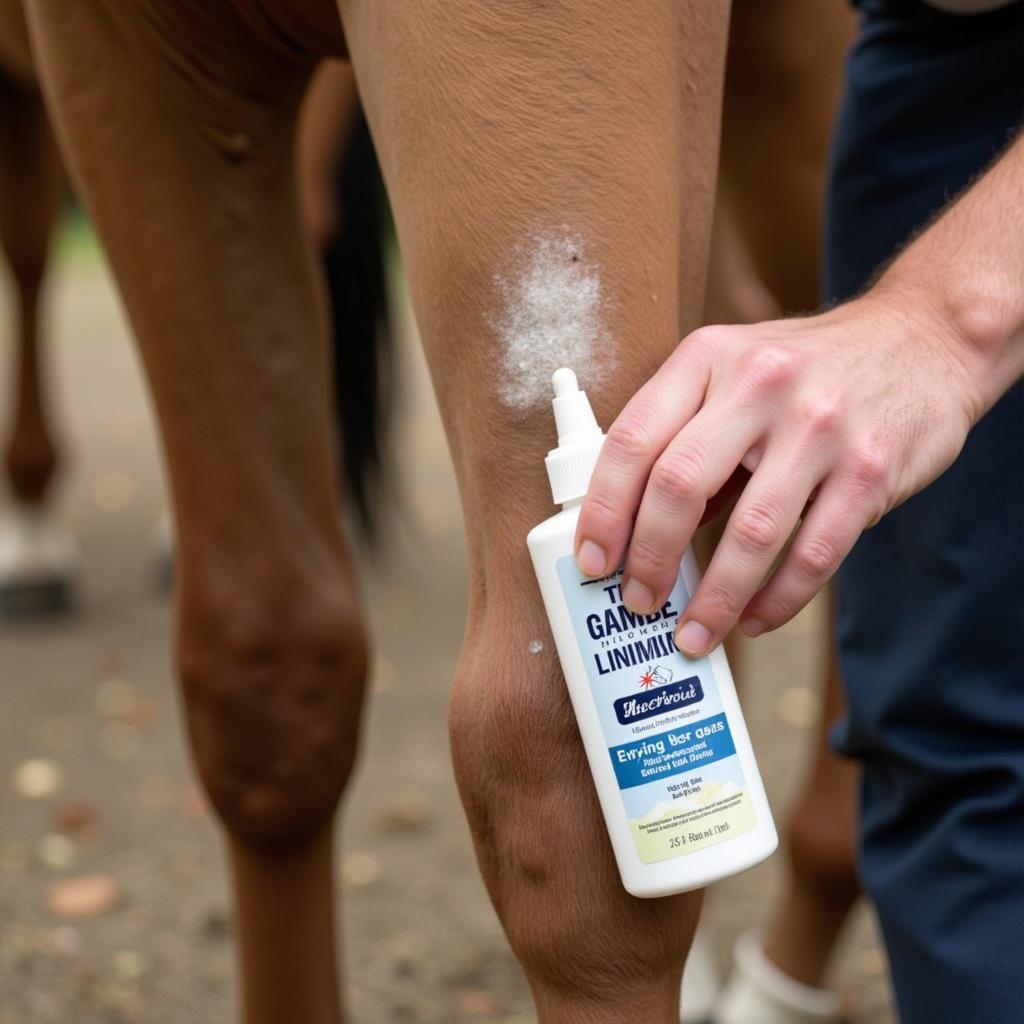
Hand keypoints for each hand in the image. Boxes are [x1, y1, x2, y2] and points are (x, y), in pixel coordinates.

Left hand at [574, 288, 981, 656]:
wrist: (923, 339)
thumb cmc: (807, 369)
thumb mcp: (733, 372)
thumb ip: (686, 436)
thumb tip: (635, 529)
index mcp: (708, 357)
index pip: (632, 439)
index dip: (604, 510)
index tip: (593, 561)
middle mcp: (760, 384)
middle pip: (679, 485)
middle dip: (650, 559)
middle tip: (639, 602)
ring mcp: (821, 425)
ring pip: (750, 533)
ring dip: (714, 599)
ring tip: (693, 633)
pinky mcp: (870, 468)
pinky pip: (813, 553)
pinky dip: (777, 599)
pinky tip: (754, 617)